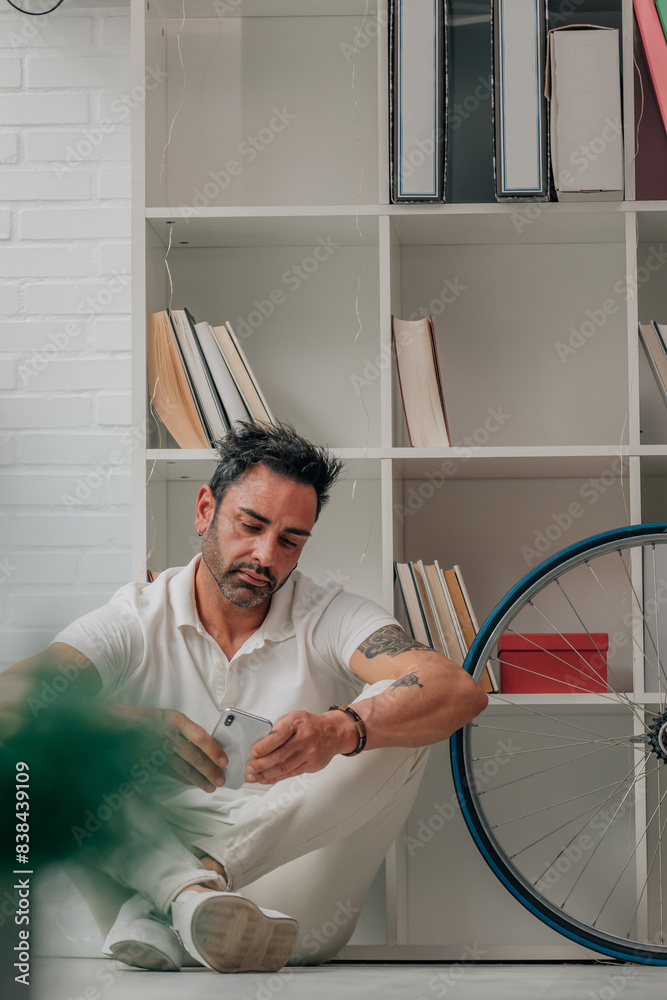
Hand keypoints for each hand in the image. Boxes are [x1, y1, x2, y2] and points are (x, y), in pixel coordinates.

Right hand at [109, 704, 227, 792]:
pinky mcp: (152, 762)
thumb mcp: (172, 718)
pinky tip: (194, 783)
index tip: (224, 761)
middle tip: (221, 780)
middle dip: (209, 770)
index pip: (200, 737)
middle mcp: (168, 735)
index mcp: (176, 720)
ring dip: (199, 779)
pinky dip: (185, 780)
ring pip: (183, 768)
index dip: (213, 750)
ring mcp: (158, 751)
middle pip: (193, 756)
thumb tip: (212, 747)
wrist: (124, 725)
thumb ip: (189, 730)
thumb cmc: (154, 721)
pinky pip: (172, 773)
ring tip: (210, 786)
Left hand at [244, 709, 357, 783]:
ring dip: (266, 774)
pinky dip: (276, 778)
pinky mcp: (311, 765)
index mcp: (297, 723)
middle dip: (261, 764)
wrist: (334, 732)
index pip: (278, 736)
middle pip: (280, 755)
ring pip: (284, 768)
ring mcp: (309, 754)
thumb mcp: (293, 718)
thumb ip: (279, 728)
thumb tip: (261, 744)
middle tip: (249, 769)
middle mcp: (304, 739)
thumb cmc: (310, 724)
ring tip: (253, 777)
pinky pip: (291, 774)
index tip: (252, 753)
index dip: (264, 746)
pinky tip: (266, 779)